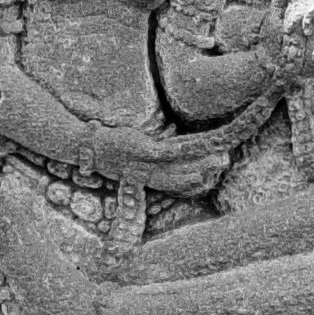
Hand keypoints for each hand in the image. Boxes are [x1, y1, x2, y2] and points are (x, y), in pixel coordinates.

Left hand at [92, 126, 227, 193]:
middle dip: (205, 174)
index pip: (179, 184)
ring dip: (201, 165)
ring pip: (179, 169)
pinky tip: (198, 149)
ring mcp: (147, 165)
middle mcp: (150, 176)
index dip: (198, 181)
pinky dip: (185, 152)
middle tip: (225, 165)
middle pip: (183, 180)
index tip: (216, 174)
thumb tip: (172, 130)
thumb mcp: (136, 151)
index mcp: (150, 178)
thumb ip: (156, 145)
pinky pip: (168, 153)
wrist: (88, 147)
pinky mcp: (143, 151)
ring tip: (220, 160)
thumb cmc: (111, 147)